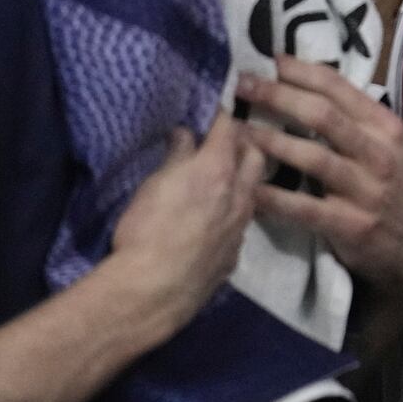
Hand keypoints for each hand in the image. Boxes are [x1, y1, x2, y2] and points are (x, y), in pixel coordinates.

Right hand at [104, 108, 265, 342]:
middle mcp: (240, 195)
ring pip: (253, 191)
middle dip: (244, 142)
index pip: (229, 128)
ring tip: (223, 178)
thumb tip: (186, 134)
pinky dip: (233, 213)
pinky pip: (241, 225)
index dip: (222, 115)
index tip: (215, 108)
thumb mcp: (153, 185)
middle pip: (255, 155)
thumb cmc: (146, 231)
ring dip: (243, 179)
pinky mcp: (234, 256)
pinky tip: (216, 219)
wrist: (151, 293)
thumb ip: (175, 157)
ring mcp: (241, 227)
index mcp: (218, 170)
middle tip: (225, 141)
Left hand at [235, 56, 402, 306]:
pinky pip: (305, 208)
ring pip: (313, 158)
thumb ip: (352, 121)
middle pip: (323, 116)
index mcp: (385, 127)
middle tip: (243, 87)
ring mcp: (368, 190)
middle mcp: (380, 153)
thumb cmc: (391, 185)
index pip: (340, 88)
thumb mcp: (385, 146)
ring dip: (271, 142)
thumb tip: (300, 86)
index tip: (268, 60)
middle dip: (278, 97)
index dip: (301, 71)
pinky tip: (248, 190)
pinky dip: (274, 198)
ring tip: (239, 132)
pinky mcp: (352, 225)